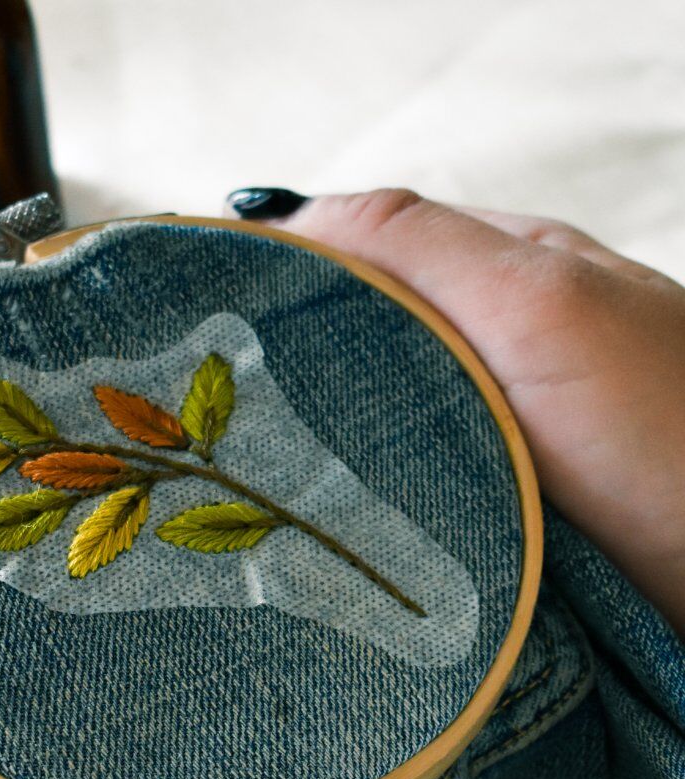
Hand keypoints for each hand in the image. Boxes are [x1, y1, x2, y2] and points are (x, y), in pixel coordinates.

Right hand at [229, 188, 684, 633]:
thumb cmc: (659, 430)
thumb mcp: (533, 301)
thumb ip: (412, 243)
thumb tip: (279, 213)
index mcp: (500, 270)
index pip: (359, 243)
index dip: (278, 266)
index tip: (198, 305)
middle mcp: (488, 341)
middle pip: (357, 329)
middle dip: (282, 357)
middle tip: (200, 395)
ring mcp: (483, 424)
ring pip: (368, 409)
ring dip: (310, 431)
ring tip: (233, 457)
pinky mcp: (481, 499)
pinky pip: (393, 477)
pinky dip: (348, 485)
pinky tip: (311, 507)